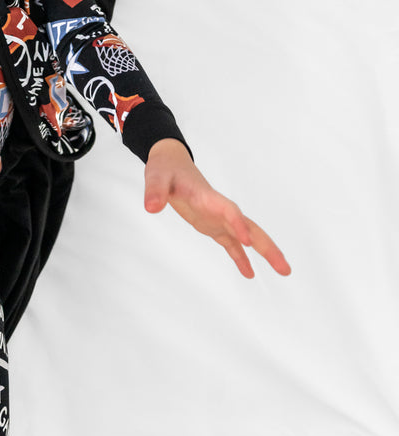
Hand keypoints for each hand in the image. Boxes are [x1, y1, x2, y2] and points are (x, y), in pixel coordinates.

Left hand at [143, 139, 291, 278]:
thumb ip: (154, 191)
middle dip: (266, 245)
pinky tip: (249, 273)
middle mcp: (218, 208)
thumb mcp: (155, 177)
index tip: (247, 240)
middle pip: (248, 226)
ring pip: (246, 236)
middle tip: (285, 267)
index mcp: (206, 196)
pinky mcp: (211, 224)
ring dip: (264, 252)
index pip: (227, 209)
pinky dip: (240, 257)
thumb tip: (151, 208)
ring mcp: (217, 217)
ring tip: (284, 271)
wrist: (171, 161)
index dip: (237, 223)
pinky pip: (230, 243)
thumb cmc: (165, 168)